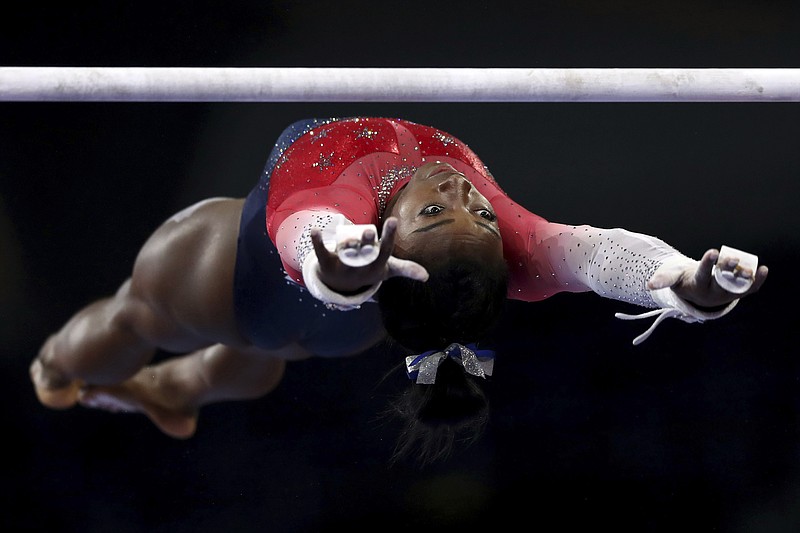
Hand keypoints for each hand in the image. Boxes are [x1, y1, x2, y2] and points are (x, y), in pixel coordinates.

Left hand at [310, 217, 428, 293]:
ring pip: (346, 255)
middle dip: (366, 245)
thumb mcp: (386, 270)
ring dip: (347, 246)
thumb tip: (426, 276)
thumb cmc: (368, 271)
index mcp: (375, 268)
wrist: (342, 286)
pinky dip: (316, 242)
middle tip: (369, 232)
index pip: (383, 251)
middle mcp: (359, 270)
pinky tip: (314, 230)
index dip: (388, 237)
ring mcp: (342, 268)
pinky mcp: (326, 264)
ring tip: (352, 235)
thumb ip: (405, 269)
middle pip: (363, 255)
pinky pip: (321, 253)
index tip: (392, 220)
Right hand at [648, 248, 767, 307]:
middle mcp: (713, 292)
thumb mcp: (673, 278)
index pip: (703, 274)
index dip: (708, 264)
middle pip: (722, 281)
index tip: (712, 251)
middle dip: (728, 269)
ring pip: (737, 284)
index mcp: (698, 286)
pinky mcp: (737, 293)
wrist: (697, 292)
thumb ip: (663, 280)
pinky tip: (764, 270)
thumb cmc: (684, 280)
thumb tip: (648, 285)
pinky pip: (749, 289)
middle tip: (732, 257)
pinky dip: (757, 281)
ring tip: (748, 265)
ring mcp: (727, 293)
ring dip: (744, 275)